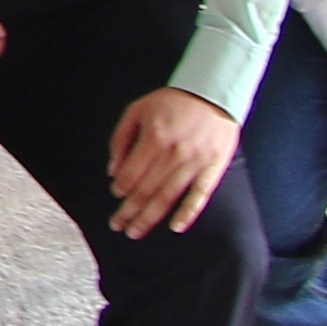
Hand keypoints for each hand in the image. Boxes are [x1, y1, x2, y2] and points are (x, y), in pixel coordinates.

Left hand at [104, 89, 238, 235]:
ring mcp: (195, 163)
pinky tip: (175, 227)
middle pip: (146, 190)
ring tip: (136, 231)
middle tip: (118, 225)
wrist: (213, 94)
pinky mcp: (213, 168)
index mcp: (153, 138)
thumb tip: (113, 170)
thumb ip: (121, 138)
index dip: (121, 189)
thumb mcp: (137, 110)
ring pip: (168, 197)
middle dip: (129, 211)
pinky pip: (199, 195)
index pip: (131, 173)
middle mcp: (173, 153)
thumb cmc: (172, 102)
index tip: (115, 197)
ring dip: (150, 217)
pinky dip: (187, 213)